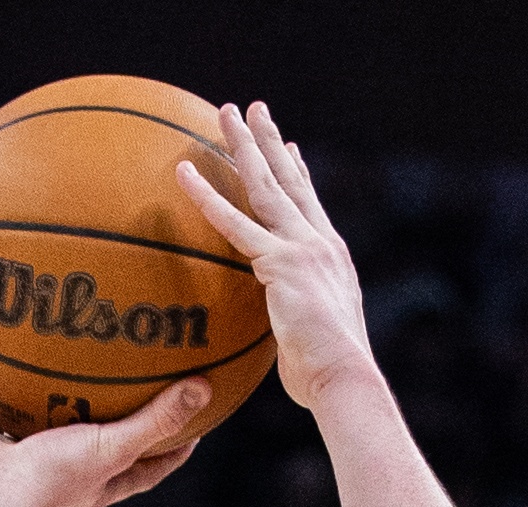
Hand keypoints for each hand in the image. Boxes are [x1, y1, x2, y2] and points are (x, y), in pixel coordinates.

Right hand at [0, 372, 203, 506]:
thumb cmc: (53, 480)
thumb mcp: (113, 447)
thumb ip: (156, 420)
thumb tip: (205, 389)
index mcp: (94, 484)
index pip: (144, 470)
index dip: (171, 453)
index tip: (195, 431)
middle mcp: (57, 475)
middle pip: (89, 446)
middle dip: (104, 421)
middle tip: (124, 386)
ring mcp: (14, 462)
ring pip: (27, 426)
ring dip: (34, 401)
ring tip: (46, 363)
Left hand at [176, 102, 375, 420]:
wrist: (344, 376)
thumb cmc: (326, 373)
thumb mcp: (311, 338)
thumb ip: (294, 322)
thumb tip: (282, 337)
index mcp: (331, 256)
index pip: (311, 204)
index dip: (298, 172)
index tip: (290, 147)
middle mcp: (320, 241)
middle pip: (290, 179)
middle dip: (270, 140)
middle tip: (254, 109)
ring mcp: (302, 247)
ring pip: (265, 185)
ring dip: (243, 144)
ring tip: (224, 112)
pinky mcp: (280, 263)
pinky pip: (233, 223)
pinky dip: (206, 196)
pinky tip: (183, 172)